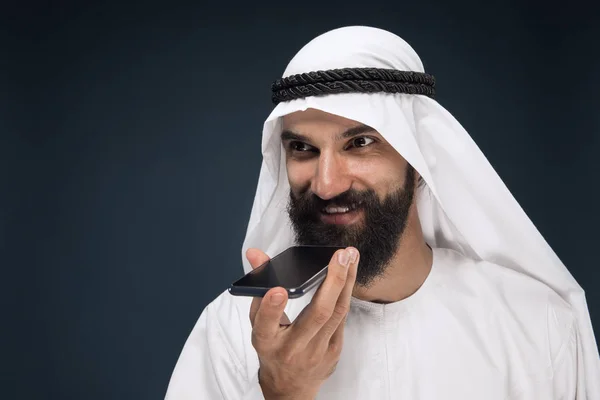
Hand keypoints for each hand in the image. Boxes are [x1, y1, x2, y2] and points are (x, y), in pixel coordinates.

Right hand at [246, 247, 358, 399]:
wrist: (290, 387)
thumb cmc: (272, 349)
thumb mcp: (258, 322)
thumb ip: (258, 286)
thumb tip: (255, 254)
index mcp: (267, 341)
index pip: (266, 325)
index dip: (270, 308)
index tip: (278, 290)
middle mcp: (292, 348)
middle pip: (316, 314)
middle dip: (332, 281)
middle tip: (341, 255)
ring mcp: (317, 351)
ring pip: (337, 313)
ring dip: (347, 281)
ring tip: (351, 257)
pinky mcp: (334, 350)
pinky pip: (342, 317)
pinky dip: (346, 293)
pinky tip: (350, 275)